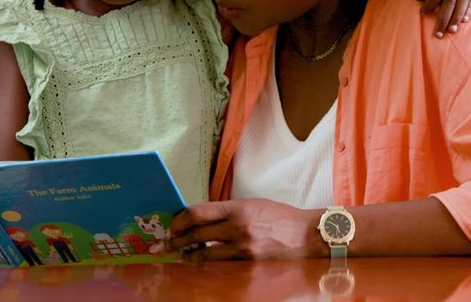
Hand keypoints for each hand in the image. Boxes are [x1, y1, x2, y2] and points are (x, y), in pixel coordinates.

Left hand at [166, 199, 321, 260]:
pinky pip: (221, 266)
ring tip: (181, 255)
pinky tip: (201, 264)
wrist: (307, 235)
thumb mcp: (253, 205)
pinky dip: (208, 265)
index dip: (179, 220)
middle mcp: (238, 227)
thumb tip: (200, 218)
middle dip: (176, 240)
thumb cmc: (280, 218)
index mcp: (238, 208)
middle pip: (196, 234)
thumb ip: (228, 211)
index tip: (171, 225)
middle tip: (164, 245)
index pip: (198, 212)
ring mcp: (243, 248)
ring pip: (205, 254)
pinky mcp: (248, 265)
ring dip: (189, 255)